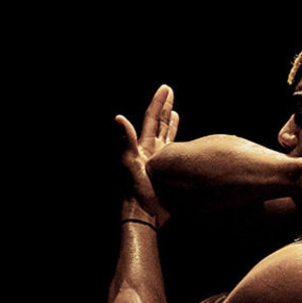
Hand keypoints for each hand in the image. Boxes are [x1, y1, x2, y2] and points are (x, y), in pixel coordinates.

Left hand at [115, 85, 178, 226]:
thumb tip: (118, 118)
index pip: (151, 119)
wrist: (143, 214)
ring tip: (175, 113)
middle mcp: (150, 151)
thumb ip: (126, 140)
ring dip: (169, 124)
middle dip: (164, 108)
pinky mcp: (166, 173)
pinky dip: (177, 144)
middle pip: (158, 124)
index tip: (165, 88)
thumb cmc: (134, 191)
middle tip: (169, 92)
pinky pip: (174, 153)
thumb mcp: (129, 163)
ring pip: (165, 137)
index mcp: (141, 146)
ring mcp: (158, 162)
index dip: (158, 103)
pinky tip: (183, 144)